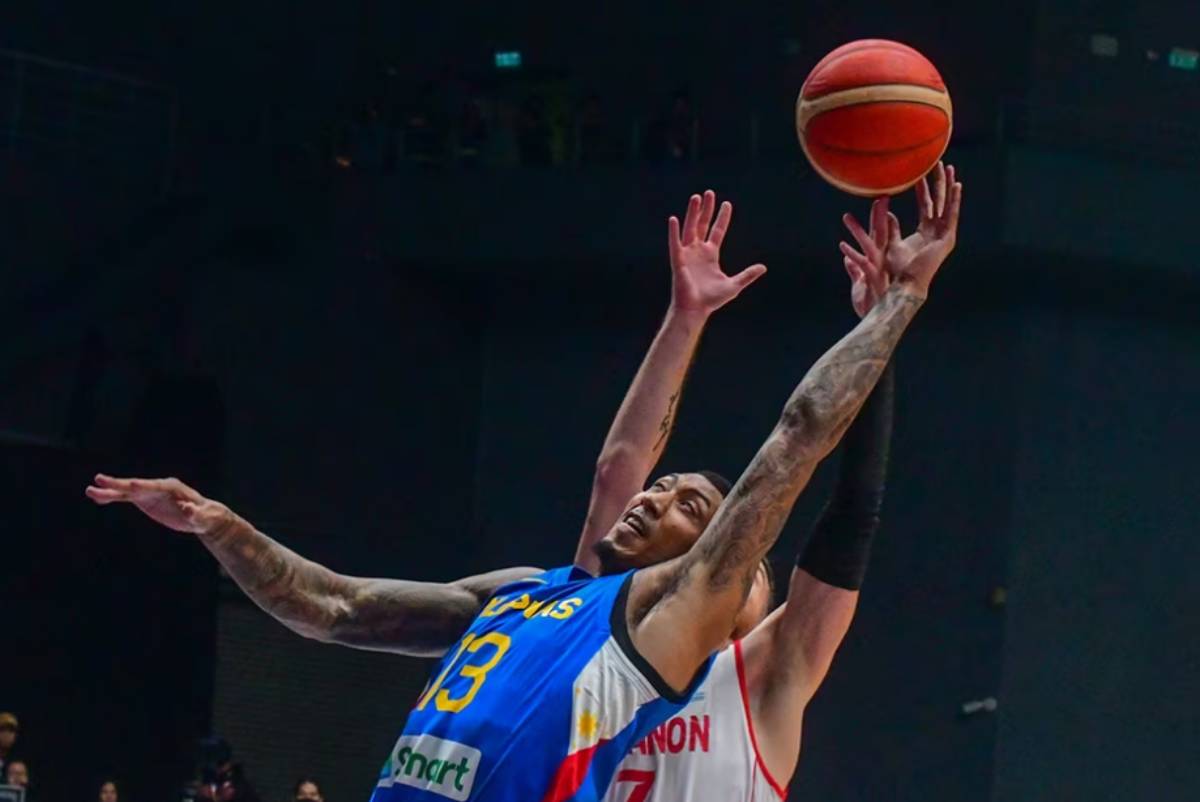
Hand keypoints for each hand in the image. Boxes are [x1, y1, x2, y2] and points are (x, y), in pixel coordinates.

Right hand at [86, 474, 231, 535]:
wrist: (203, 517)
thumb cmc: (206, 516)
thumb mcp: (203, 517)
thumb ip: (195, 514)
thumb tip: (188, 509)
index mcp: (172, 488)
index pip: (154, 486)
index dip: (142, 486)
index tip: (130, 485)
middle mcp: (158, 487)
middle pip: (136, 485)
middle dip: (119, 484)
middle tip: (99, 480)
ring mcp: (149, 493)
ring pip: (126, 491)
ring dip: (109, 491)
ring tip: (90, 491)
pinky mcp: (145, 500)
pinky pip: (125, 498)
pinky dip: (112, 498)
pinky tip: (97, 499)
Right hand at [668, 190, 766, 314]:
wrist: (696, 310)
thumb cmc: (711, 300)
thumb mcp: (734, 285)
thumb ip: (747, 275)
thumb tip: (763, 267)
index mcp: (711, 255)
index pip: (717, 231)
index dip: (722, 217)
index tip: (727, 204)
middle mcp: (698, 251)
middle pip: (702, 225)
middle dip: (706, 209)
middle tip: (709, 193)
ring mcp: (687, 254)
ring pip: (690, 229)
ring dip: (692, 213)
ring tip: (696, 198)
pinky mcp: (678, 261)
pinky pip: (675, 244)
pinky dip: (673, 232)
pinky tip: (674, 219)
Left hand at [838, 197, 892, 316]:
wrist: (873, 319)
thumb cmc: (869, 301)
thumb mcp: (859, 281)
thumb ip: (854, 269)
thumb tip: (848, 259)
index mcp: (878, 259)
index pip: (881, 234)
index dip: (880, 217)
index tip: (881, 198)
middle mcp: (880, 261)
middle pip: (879, 234)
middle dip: (878, 215)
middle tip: (880, 196)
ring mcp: (876, 269)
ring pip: (868, 245)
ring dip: (857, 231)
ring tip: (846, 217)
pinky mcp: (869, 279)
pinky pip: (860, 265)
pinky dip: (851, 255)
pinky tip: (842, 246)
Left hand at [841, 162, 962, 299]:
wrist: (906, 283)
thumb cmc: (898, 269)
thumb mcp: (892, 244)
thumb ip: (891, 228)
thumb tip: (887, 213)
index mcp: (926, 232)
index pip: (926, 205)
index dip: (924, 189)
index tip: (921, 174)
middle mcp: (937, 231)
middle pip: (939, 201)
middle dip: (939, 182)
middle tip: (939, 164)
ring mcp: (944, 234)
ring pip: (947, 204)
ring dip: (948, 186)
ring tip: (949, 168)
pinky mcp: (947, 238)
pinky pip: (951, 214)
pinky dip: (954, 200)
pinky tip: (957, 186)